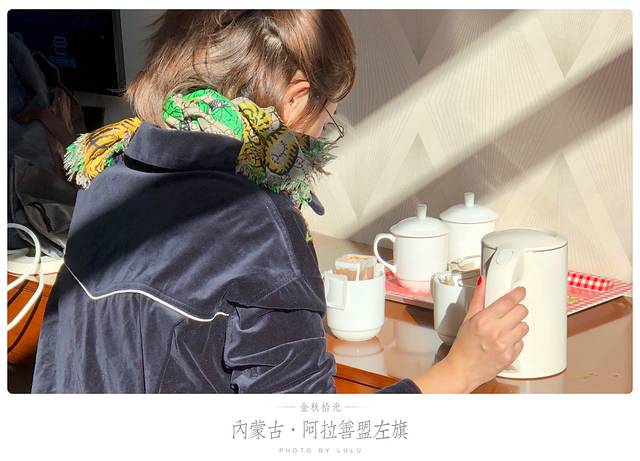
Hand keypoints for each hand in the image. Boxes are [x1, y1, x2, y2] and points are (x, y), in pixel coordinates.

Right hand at [441, 276, 528, 391]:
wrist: (463, 369)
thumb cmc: (463, 346)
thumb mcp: (467, 320)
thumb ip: (477, 300)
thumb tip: (482, 283)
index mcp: (483, 320)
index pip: (508, 301)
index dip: (517, 294)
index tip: (521, 291)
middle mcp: (495, 331)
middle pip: (521, 311)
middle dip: (518, 310)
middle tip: (512, 312)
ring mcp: (504, 345)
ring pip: (524, 327)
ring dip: (518, 326)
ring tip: (507, 330)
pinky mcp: (510, 356)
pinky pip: (522, 342)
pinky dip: (516, 341)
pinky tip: (505, 342)